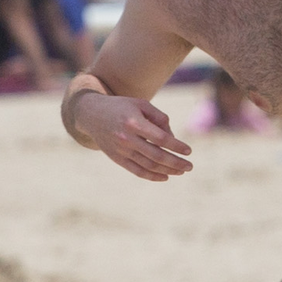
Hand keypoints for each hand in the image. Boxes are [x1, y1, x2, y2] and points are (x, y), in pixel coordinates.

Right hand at [69, 89, 193, 181]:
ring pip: (148, 165)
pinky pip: (136, 171)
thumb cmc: (122, 107)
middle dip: (175, 163)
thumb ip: (159, 118)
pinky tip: (165, 176)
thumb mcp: (141, 104)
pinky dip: (152, 176)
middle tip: (190, 166)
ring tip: (181, 171)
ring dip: (167, 170)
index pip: (160, 138)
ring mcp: (121, 150)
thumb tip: (172, 137)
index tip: (189, 151)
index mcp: (134, 122)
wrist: (92, 114)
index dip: (176, 146)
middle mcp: (126, 138)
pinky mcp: (117, 158)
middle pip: (156, 155)